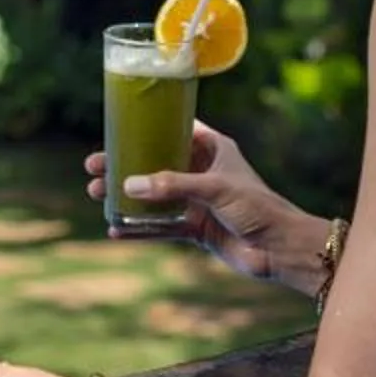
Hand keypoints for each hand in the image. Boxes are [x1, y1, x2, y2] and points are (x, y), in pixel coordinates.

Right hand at [85, 121, 327, 295]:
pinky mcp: (196, 229)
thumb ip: (173, 185)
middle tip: (94, 166)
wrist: (281, 249)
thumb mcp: (215, 189)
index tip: (117, 128)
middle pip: (154, 162)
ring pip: (153, 195)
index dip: (146, 127)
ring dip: (125, 195)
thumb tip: (129, 183)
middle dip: (124, 164)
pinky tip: (116, 228)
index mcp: (212, 149)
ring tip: (95, 194)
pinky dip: (139, 227)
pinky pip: (160, 226)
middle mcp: (202, 172)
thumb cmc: (259, 207)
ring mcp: (197, 201)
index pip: (174, 128)